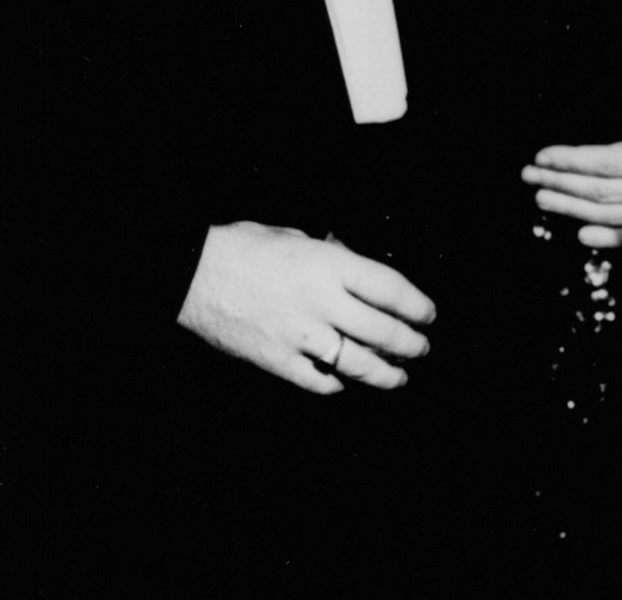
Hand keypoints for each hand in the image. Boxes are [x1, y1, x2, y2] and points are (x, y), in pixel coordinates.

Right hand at [177, 223, 434, 393]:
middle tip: (423, 347)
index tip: (429, 314)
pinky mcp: (280, 363)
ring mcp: (302, 337)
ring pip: (359, 364)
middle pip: (384, 332)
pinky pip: (321, 382)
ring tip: (400, 376)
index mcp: (330, 265)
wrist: (192, 274)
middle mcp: (323, 302)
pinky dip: (339, 384)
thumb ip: (331, 254)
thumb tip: (355, 265)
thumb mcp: (295, 236)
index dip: (417, 305)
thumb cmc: (242, 247)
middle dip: (411, 344)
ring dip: (387, 373)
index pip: (391, 289)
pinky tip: (348, 382)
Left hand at [521, 68, 621, 247]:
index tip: (542, 155)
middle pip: (604, 193)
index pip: (610, 164)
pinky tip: (581, 235)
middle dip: (562, 184)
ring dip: (574, 210)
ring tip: (542, 198)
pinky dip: (610, 239)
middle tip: (529, 175)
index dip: (573, 161)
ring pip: (614, 216)